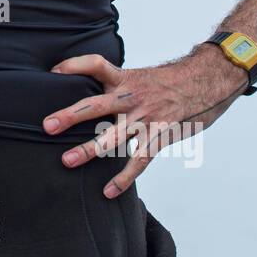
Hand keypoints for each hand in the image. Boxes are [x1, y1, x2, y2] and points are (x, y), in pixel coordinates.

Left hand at [40, 48, 247, 197]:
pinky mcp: (161, 135)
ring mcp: (147, 117)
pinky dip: (123, 178)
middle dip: (70, 116)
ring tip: (67, 161)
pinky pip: (139, 160)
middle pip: (96, 105)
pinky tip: (108, 191)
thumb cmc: (171, 81)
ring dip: (89, 150)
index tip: (53, 72)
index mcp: (125, 78)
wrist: (208, 79)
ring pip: (114, 136)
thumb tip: (93, 99)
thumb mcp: (141, 76)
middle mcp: (132, 97)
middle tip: (47, 126)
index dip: (74, 65)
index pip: (96, 64)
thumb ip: (118, 88)